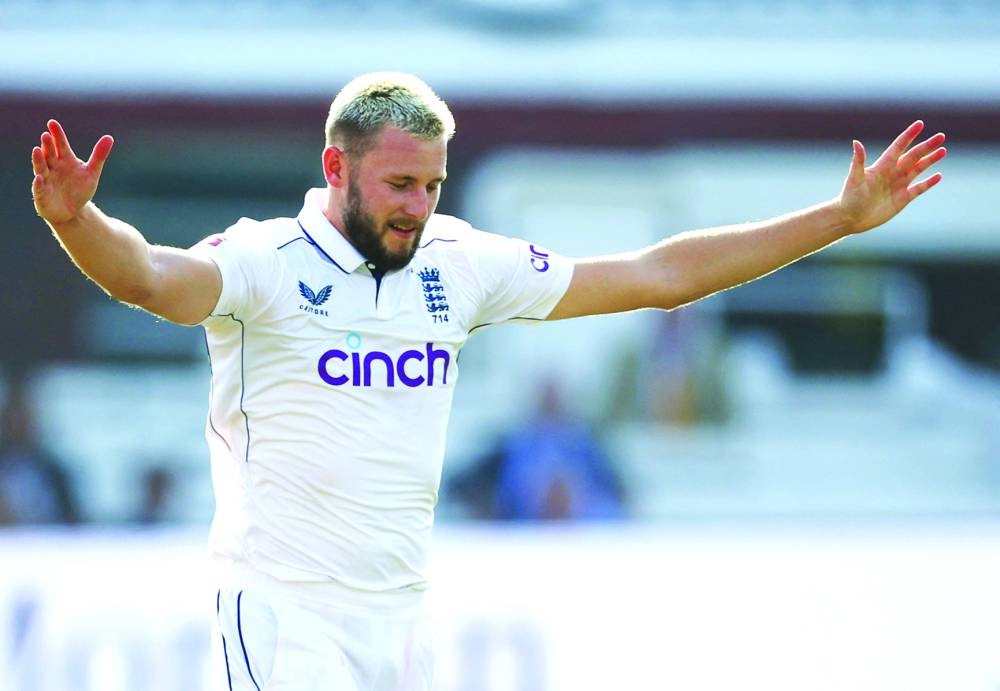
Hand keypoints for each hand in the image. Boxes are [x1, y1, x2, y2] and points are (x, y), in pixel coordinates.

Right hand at [31, 120, 113, 224]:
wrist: (72, 211)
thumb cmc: (80, 189)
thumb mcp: (91, 173)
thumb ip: (99, 156)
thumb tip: (109, 137)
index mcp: (65, 160)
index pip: (60, 144)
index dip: (57, 134)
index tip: (52, 123)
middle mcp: (53, 167)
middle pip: (49, 154)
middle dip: (47, 145)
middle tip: (46, 135)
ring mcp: (46, 179)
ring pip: (41, 168)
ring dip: (38, 159)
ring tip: (37, 150)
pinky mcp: (42, 194)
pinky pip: (39, 188)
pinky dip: (38, 183)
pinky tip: (39, 178)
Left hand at [838, 120, 945, 234]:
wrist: (850, 218)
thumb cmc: (849, 197)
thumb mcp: (854, 178)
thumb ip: (858, 161)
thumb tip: (856, 142)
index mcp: (882, 166)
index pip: (898, 147)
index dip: (908, 135)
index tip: (920, 124)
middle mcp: (892, 173)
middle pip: (913, 156)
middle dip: (926, 146)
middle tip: (941, 136)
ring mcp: (898, 186)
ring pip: (918, 169)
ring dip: (930, 160)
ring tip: (943, 150)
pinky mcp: (902, 199)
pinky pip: (918, 189)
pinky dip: (928, 183)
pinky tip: (938, 176)